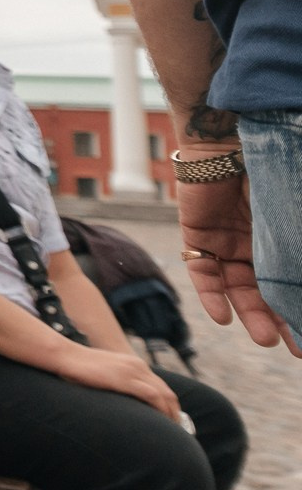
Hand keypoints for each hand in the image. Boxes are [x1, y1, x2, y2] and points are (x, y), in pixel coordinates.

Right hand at [47, 342, 180, 419]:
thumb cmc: (78, 368)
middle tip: (176, 431)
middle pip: (168, 392)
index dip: (168, 405)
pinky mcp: (126, 379)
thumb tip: (120, 403)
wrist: (65, 356)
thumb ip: (116, 383)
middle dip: (175, 412)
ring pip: (164, 395)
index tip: (169, 420)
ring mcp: (133, 372)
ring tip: (173, 432)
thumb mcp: (103, 374)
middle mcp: (138, 366)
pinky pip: (153, 396)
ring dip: (172, 414)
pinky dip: (161, 410)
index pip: (160, 387)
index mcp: (134, 364)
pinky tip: (162, 423)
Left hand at [176, 169, 301, 353]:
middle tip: (296, 348)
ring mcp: (225, 243)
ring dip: (250, 315)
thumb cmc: (271, 172)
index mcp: (279, 240)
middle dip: (281, 321)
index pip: (289, 282)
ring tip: (266, 340)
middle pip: (266, 292)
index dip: (300, 308)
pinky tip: (223, 319)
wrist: (231, 140)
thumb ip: (298, 247)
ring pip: (237, 289)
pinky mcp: (197, 237)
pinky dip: (212, 296)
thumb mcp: (292, 216)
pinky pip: (203, 273)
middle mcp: (253, 246)